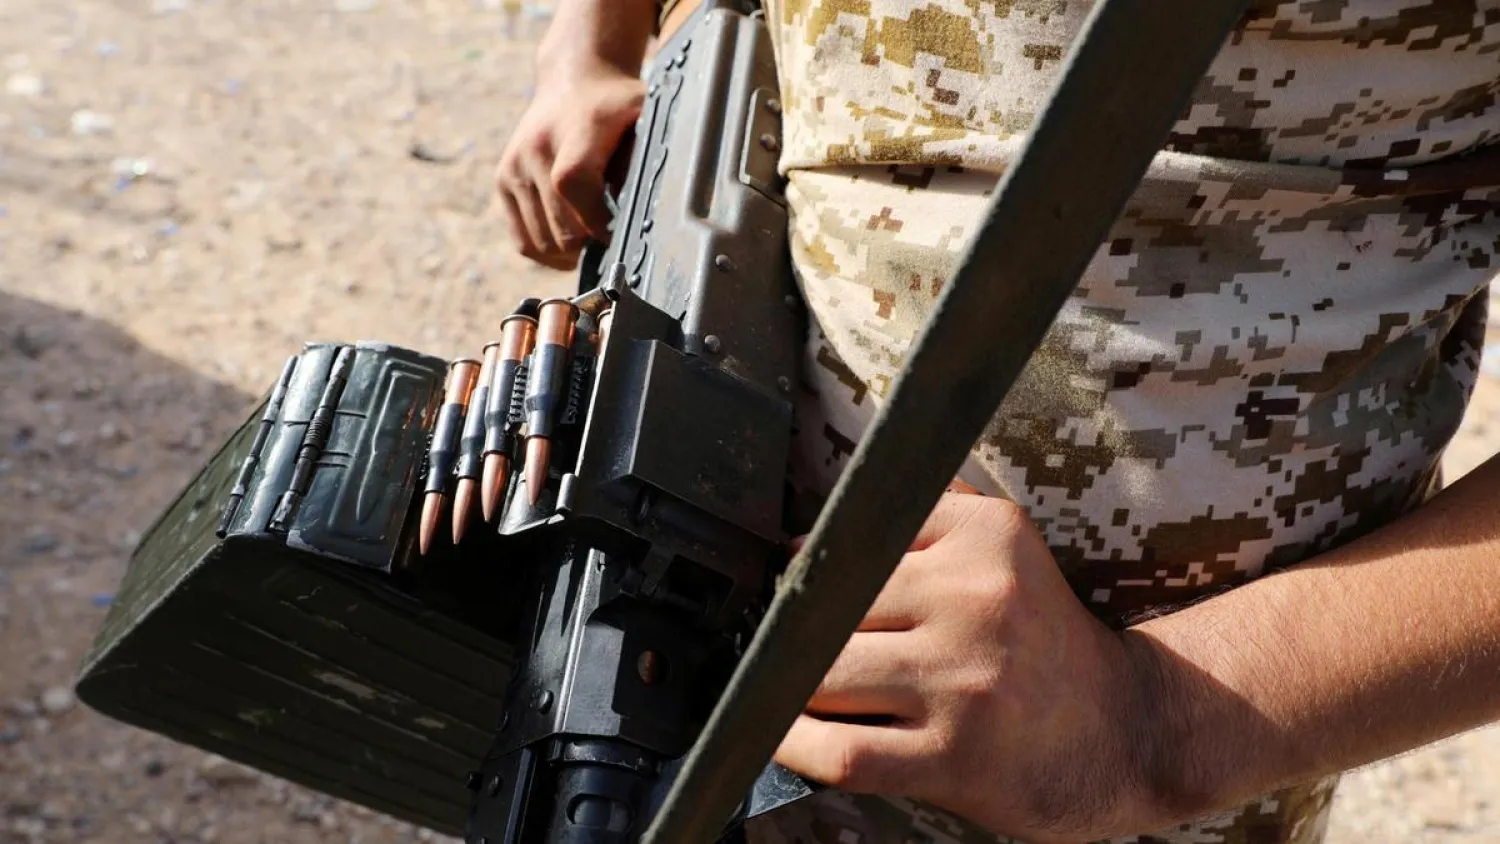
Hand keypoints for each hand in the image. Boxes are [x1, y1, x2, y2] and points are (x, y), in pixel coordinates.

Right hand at [495, 59, 641, 270]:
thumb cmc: (619, 108)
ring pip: (542, 243)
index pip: (574, 185)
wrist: (574, 80)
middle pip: (561, 227)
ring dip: (571, 255)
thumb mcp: (645, 120)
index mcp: (577, 129)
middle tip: (615, 244)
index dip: (600, 222)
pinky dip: (548, 253)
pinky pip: (524, 241)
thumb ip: (643, 163)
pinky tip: (572, 248)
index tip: (624, 235)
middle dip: (592, 245)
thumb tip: (647, 219)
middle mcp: (537, 147)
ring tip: (594, 244)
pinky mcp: (503, 180)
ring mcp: (514, 166)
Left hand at [774, 491, 1158, 842]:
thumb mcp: (1010, 552)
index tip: (802, 593)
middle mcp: (976, 599)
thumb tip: (816, 532)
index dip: (815, 570)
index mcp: (987, 536)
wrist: (1128, 733)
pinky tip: (785, 737)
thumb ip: (933, 518)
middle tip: (786, 647)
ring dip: (790, 687)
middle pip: (830, 607)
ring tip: (787, 689)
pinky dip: (797, 745)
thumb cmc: (1045, 644)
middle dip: (796, 632)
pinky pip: (844, 750)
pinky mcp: (953, 755)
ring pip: (824, 675)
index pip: (858, 538)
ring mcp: (963, 680)